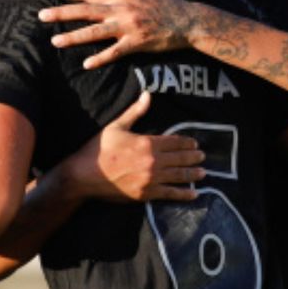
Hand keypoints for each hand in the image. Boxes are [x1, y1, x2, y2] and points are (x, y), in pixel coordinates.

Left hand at [39, 0, 196, 69]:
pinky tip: (86, 64)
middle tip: (40, 15)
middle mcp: (121, 10)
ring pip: (96, 32)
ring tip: (55, 41)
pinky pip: (116, 52)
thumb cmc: (168, 2)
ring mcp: (128, 27)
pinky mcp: (137, 43)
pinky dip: (101, 58)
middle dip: (62, 13)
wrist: (189, 21)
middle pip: (86, 11)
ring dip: (74, 37)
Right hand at [61, 90, 204, 202]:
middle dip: (194, 157)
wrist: (84, 176)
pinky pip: (170, 194)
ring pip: (179, 176)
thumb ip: (135, 112)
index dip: (187, 143)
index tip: (195, 144)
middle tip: (202, 157)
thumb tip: (147, 94)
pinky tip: (194, 194)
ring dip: (193, 174)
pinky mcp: (146, 194)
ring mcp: (151, 179)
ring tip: (203, 173)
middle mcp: (152, 162)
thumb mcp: (116, 126)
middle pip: (180, 159)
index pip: (174, 142)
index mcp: (147, 143)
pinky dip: (183, 194)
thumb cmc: (99, 149)